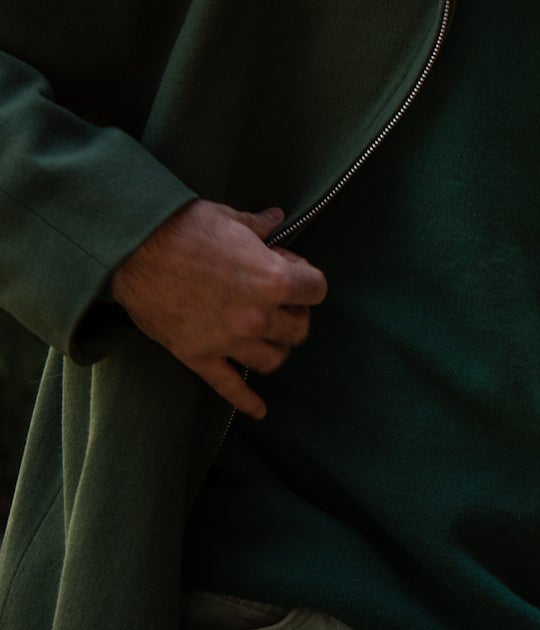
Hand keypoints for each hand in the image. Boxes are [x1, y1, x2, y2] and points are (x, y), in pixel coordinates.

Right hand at [111, 199, 326, 418]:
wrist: (132, 248)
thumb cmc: (184, 227)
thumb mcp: (230, 218)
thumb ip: (259, 226)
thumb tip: (275, 218)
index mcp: (274, 279)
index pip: (317, 289)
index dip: (305, 276)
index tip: (289, 268)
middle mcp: (258, 316)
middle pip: (299, 329)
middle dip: (295, 313)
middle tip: (280, 301)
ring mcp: (229, 341)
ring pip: (273, 360)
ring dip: (276, 347)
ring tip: (270, 335)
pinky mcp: (199, 356)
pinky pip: (230, 387)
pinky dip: (247, 402)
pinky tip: (260, 411)